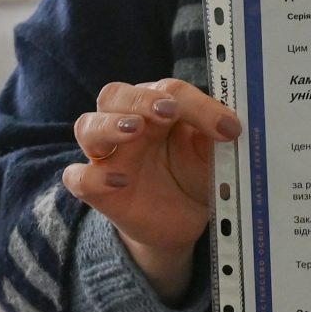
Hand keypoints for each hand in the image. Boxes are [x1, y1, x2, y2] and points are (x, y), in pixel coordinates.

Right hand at [59, 78, 240, 299]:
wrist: (186, 220)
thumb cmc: (197, 174)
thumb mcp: (214, 155)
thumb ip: (217, 137)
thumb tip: (232, 126)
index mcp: (158, 107)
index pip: (168, 91)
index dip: (197, 105)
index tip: (228, 128)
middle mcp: (128, 125)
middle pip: (114, 95)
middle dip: (139, 99)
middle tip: (167, 110)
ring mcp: (110, 157)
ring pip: (87, 127)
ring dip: (109, 125)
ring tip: (135, 130)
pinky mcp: (99, 192)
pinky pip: (78, 177)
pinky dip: (92, 176)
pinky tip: (119, 180)